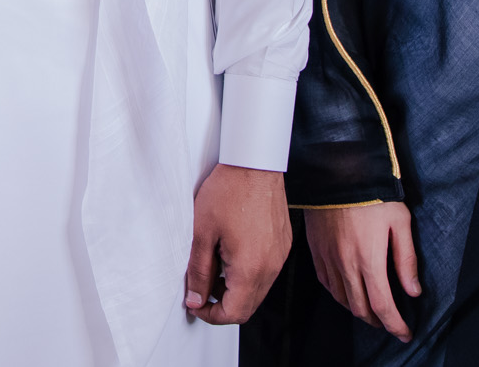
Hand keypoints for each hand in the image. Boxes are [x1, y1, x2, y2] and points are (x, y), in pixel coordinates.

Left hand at [184, 164, 293, 325]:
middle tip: (201, 285)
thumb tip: (195, 299)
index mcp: (250, 269)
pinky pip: (266, 271)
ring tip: (214, 264)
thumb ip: (198, 271)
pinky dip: (248, 272)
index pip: (233, 314)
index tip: (195, 303)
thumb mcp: (202, 232)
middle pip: (247, 306)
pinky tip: (231, 251)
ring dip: (234, 288)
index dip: (210, 315)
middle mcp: (270, 267)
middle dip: (221, 303)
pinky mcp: (283, 245)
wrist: (255, 163)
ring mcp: (280, 256)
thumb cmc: (229, 190)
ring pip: (257, 290)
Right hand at [305, 201, 419, 341]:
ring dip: (358, 310)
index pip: (382, 306)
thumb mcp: (400, 222)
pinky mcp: (316, 250)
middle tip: (390, 323)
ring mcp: (328, 258)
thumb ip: (406, 259)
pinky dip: (339, 295)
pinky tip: (347, 292)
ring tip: (371, 310)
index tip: (405, 333)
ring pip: (342, 298)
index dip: (395, 325)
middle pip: (360, 308)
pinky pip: (326, 283)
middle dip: (377, 322)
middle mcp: (345, 264)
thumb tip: (413, 290)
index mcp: (369, 260)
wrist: (336, 170)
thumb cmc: (372, 193)